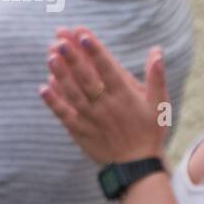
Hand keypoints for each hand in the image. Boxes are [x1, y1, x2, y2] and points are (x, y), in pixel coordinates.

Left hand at [39, 27, 170, 164]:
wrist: (136, 167)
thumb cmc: (150, 132)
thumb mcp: (160, 103)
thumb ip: (157, 77)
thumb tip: (156, 51)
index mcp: (125, 95)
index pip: (107, 68)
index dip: (94, 51)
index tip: (83, 36)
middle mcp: (105, 105)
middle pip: (86, 78)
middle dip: (72, 58)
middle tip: (60, 40)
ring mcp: (91, 119)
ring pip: (72, 94)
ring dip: (60, 75)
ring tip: (50, 56)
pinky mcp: (80, 132)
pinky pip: (64, 115)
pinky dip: (53, 102)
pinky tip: (43, 88)